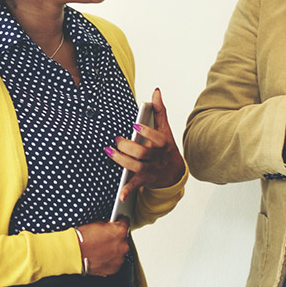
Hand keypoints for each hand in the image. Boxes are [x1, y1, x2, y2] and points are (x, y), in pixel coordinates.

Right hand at [76, 220, 129, 275]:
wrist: (75, 253)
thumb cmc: (83, 239)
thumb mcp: (97, 224)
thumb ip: (108, 226)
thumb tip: (110, 228)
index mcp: (120, 232)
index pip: (125, 223)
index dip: (119, 222)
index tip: (117, 223)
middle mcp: (123, 246)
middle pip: (123, 239)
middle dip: (115, 238)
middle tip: (105, 239)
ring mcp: (119, 258)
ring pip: (119, 252)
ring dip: (113, 250)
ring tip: (101, 249)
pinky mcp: (114, 268)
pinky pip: (115, 262)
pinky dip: (109, 260)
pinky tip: (101, 256)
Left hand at [107, 88, 185, 202]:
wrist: (175, 174)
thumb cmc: (167, 148)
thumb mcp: (165, 130)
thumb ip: (160, 111)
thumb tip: (155, 91)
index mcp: (163, 144)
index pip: (156, 138)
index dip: (146, 133)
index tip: (134, 126)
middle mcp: (157, 158)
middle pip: (142, 153)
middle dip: (128, 147)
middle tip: (117, 140)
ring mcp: (151, 170)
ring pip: (135, 167)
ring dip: (121, 161)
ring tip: (109, 151)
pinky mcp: (145, 180)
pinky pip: (135, 186)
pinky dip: (127, 191)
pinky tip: (119, 195)